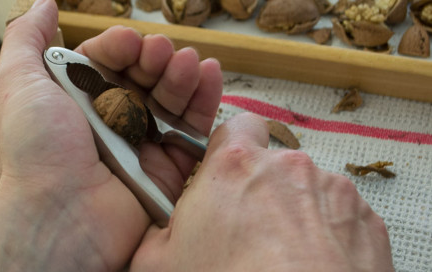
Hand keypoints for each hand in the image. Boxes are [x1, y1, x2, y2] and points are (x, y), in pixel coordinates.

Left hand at [0, 0, 221, 269]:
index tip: (129, 42)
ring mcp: (139, 145)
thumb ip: (27, 38)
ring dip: (182, 73)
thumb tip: (44, 3)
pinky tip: (208, 75)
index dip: (121, 46)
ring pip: (172, 98)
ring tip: (185, 64)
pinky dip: (205, 100)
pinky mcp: (167, 169)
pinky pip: (193, 130)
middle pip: (144, 76)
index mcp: (76, 101)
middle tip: (160, 54)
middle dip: (156, 57)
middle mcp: (108, 121)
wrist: (58, 216)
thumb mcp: (17, 82)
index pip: (107, 61)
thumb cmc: (34, 149)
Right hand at [130, 113, 394, 270]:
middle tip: (247, 233)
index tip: (223, 180)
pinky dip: (328, 234)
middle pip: (273, 163)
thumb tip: (156, 224)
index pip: (236, 126)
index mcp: (233, 166)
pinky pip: (341, 217)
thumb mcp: (156, 262)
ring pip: (308, 190)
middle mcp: (288, 167)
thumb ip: (155, 228)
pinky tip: (310, 265)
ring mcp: (334, 191)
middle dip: (262, 189)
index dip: (229, 152)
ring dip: (296, 213)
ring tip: (282, 258)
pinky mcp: (368, 221)